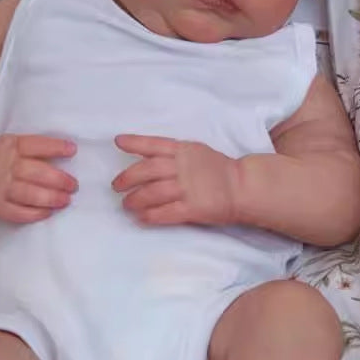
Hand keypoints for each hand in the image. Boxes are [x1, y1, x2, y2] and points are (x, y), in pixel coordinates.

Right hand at [0, 134, 77, 222]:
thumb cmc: (1, 157)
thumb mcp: (12, 144)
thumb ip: (35, 149)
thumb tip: (69, 154)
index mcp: (11, 145)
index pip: (35, 145)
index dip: (55, 147)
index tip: (72, 150)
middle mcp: (5, 165)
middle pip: (36, 173)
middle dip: (59, 180)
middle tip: (74, 186)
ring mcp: (0, 187)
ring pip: (29, 194)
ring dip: (51, 198)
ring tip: (66, 200)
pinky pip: (17, 213)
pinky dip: (35, 214)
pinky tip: (48, 212)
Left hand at [112, 135, 238, 226]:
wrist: (243, 187)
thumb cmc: (218, 169)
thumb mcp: (196, 152)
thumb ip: (174, 153)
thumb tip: (146, 157)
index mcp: (184, 150)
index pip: (155, 144)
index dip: (135, 142)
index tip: (118, 141)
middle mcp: (183, 167)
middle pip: (148, 170)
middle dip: (128, 178)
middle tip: (116, 186)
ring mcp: (188, 188)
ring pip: (153, 193)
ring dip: (136, 199)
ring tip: (126, 205)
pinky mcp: (193, 208)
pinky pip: (166, 213)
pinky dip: (151, 216)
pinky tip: (141, 218)